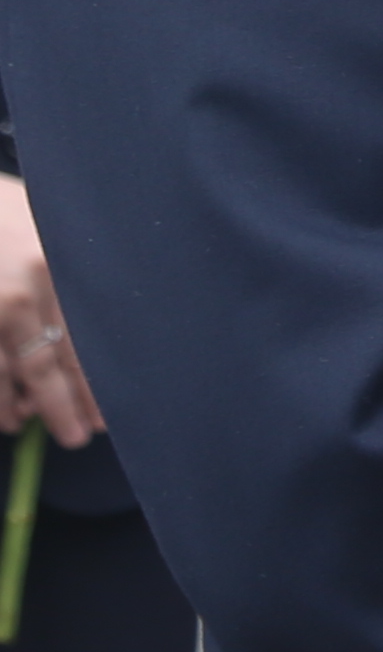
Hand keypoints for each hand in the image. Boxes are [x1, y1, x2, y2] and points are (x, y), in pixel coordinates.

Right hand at [0, 175, 103, 448]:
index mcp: (55, 272)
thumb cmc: (9, 212)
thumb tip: (90, 343)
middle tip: (77, 439)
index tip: (103, 418)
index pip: (79, 343)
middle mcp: (19, 295)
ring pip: (3, 374)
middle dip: (61, 409)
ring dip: (14, 408)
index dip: (91, 386)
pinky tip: (2, 409)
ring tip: (25, 426)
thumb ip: (70, 280)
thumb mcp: (51, 231)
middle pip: (43, 366)